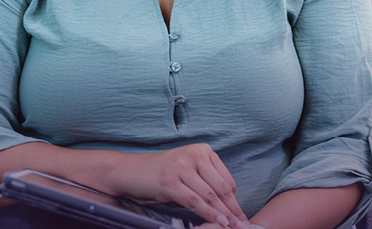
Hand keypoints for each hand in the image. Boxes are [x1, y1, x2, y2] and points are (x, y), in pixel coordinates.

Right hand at [108, 143, 251, 228]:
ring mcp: (181, 167)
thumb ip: (205, 183)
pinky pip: (195, 201)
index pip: (226, 179)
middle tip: (242, 226)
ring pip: (210, 195)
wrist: (129, 172)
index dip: (235, 201)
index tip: (241, 216)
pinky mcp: (170, 182)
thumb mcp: (186, 172)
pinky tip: (218, 222)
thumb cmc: (158, 175)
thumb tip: (227, 207)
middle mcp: (193, 155)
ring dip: (224, 215)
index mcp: (201, 150)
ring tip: (233, 227)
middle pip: (221, 188)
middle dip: (233, 210)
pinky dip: (209, 214)